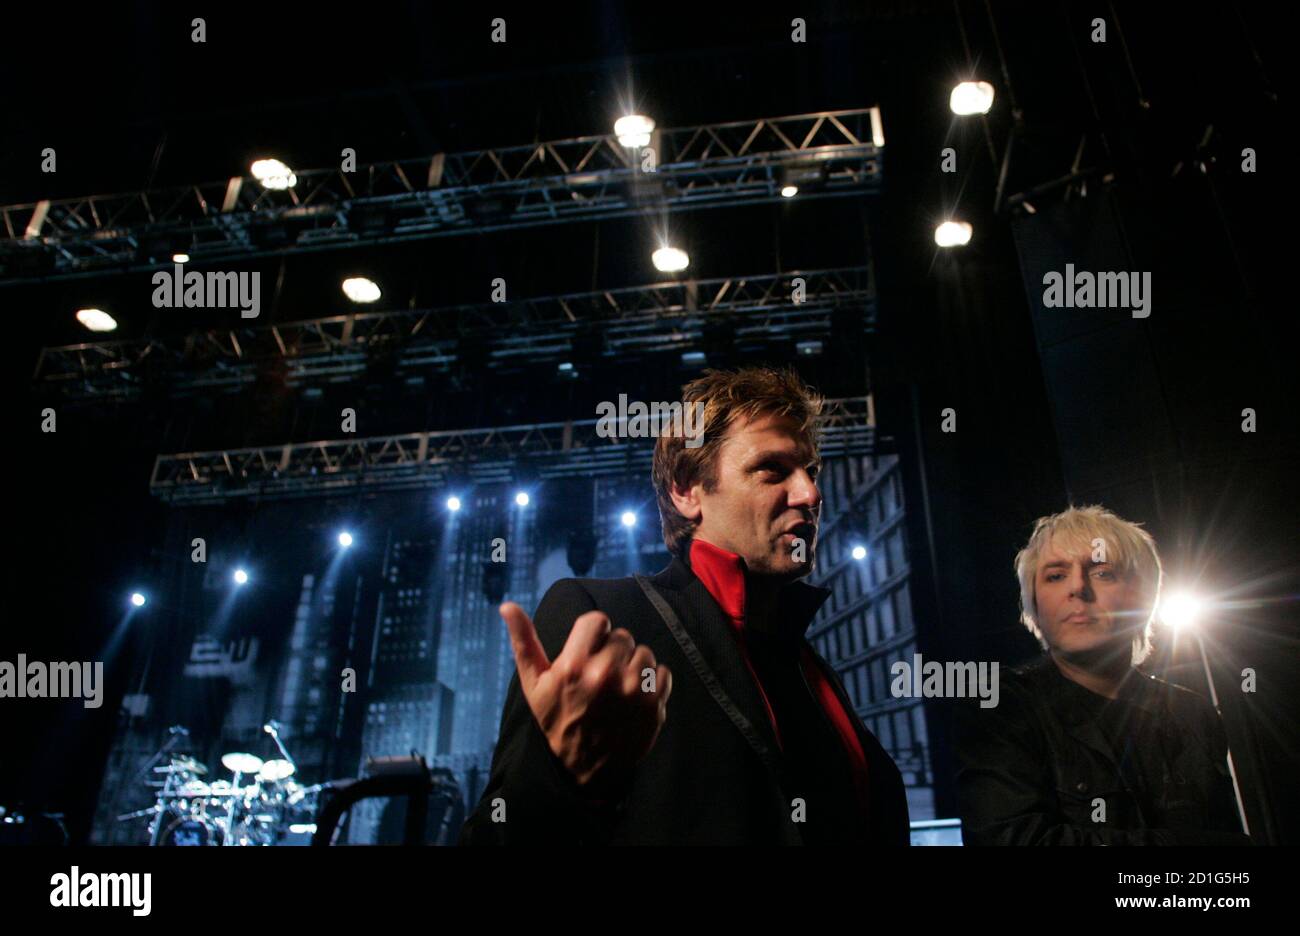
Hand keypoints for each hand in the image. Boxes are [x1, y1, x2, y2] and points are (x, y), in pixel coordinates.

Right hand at [500, 602, 671, 797]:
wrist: (584, 770)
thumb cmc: (557, 720)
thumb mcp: (534, 683)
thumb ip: (523, 640)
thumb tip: (507, 605)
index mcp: (573, 666)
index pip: (598, 621)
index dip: (593, 636)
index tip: (588, 653)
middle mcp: (605, 674)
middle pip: (622, 636)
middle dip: (612, 652)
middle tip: (600, 677)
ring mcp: (632, 690)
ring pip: (644, 653)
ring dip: (633, 667)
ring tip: (617, 689)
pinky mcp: (654, 705)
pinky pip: (662, 672)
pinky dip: (653, 683)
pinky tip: (634, 698)